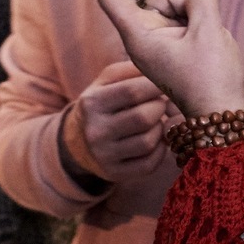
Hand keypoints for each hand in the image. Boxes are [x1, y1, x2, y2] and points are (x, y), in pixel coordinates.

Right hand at [61, 59, 169, 183]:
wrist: (78, 141)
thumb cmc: (103, 103)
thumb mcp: (107, 80)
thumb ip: (133, 69)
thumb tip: (163, 72)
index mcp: (92, 102)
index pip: (132, 91)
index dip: (156, 86)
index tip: (164, 83)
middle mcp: (95, 131)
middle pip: (143, 118)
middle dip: (160, 107)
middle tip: (161, 103)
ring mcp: (104, 155)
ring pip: (148, 142)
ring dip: (160, 129)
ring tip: (156, 121)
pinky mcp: (115, 173)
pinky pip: (149, 164)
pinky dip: (160, 150)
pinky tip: (155, 140)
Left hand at [89, 0, 243, 117]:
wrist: (225, 115)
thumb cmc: (210, 81)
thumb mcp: (208, 31)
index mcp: (139, 38)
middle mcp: (147, 36)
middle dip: (184, 0)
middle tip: (200, 35)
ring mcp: (164, 39)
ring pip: (180, 1)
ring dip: (199, 12)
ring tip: (208, 44)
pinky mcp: (180, 42)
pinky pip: (192, 12)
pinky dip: (205, 18)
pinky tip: (212, 42)